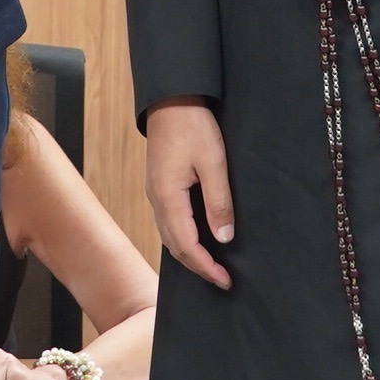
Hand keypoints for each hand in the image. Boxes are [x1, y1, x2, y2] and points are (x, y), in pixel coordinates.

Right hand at [144, 101, 237, 291]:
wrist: (170, 99)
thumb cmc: (193, 126)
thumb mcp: (213, 163)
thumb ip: (218, 202)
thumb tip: (224, 238)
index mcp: (168, 198)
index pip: (187, 245)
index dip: (206, 266)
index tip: (224, 280)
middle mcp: (157, 200)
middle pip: (175, 246)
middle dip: (197, 266)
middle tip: (222, 279)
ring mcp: (155, 193)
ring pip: (170, 236)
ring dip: (190, 253)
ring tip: (212, 264)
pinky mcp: (159, 186)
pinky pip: (169, 222)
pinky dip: (183, 237)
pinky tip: (199, 237)